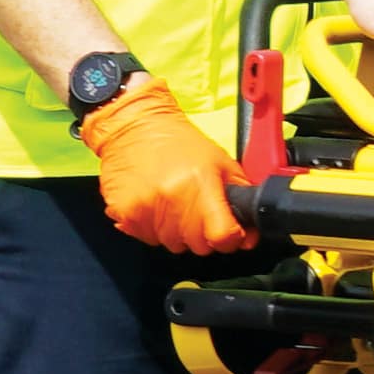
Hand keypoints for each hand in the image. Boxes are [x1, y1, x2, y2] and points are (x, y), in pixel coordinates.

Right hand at [81, 72, 248, 260]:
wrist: (134, 127)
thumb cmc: (180, 143)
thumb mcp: (221, 162)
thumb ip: (241, 197)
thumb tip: (249, 237)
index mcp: (201, 184)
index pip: (221, 236)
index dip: (230, 238)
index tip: (227, 230)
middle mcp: (172, 199)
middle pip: (198, 246)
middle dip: (202, 234)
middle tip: (195, 208)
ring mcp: (146, 210)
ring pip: (172, 245)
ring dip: (177, 232)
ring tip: (172, 202)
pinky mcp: (124, 214)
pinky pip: (147, 239)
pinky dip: (153, 228)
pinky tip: (153, 204)